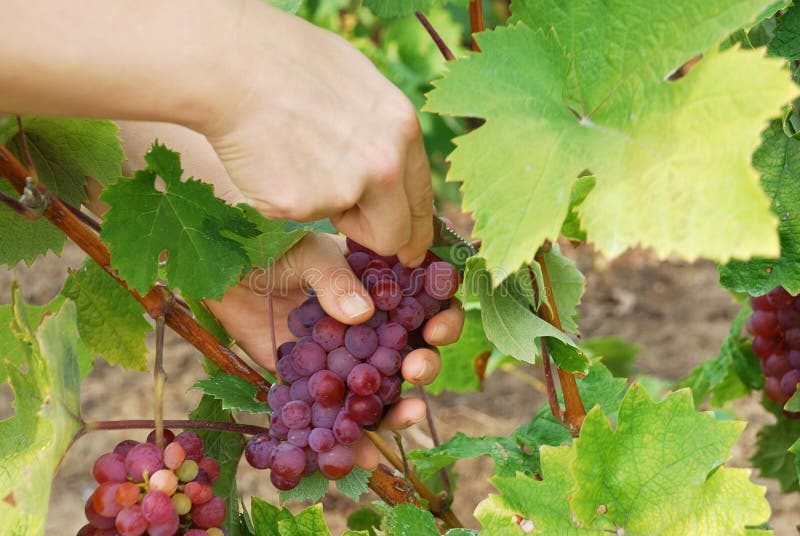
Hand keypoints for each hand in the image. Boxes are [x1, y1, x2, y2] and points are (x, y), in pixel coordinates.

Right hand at [2, 0, 432, 264]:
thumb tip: (392, 164)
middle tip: (350, 225)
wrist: (232, 65)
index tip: (410, 251)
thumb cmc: (288, 61)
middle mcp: (384, 164)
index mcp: (403, 129)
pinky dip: (286, 200)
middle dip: (376, 236)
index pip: (422, 199)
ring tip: (298, 160)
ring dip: (328, 211)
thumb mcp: (359, 86)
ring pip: (345, 228)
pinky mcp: (302, 207)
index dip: (415, 229)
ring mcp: (344, 188)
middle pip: (395, 233)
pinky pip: (299, 218)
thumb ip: (383, 132)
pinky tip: (273, 162)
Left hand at [113, 121, 463, 471]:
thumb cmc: (268, 247)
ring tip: (407, 414)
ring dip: (402, 406)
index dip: (442, 315)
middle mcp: (370, 325)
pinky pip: (338, 416)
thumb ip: (334, 279)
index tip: (438, 326)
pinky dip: (352, 441)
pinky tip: (366, 457)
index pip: (426, 301)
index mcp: (379, 286)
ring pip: (383, 390)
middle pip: (415, 349)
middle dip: (426, 362)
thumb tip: (362, 314)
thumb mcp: (306, 253)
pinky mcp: (314, 385)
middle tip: (418, 366)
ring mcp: (343, 359)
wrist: (221, 271)